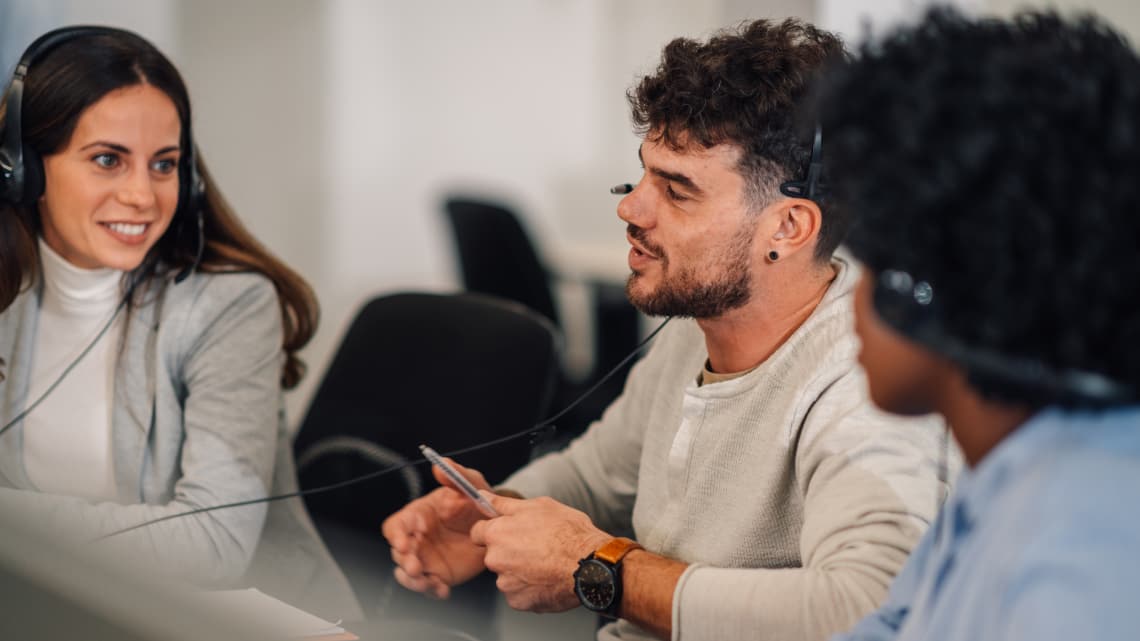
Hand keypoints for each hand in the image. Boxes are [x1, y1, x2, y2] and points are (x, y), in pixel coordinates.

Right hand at [382, 459, 492, 598]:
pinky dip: (433, 590)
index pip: (396, 526)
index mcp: (418, 516)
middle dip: (404, 561)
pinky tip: (443, 590)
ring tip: (427, 582)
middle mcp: (418, 538)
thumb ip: (455, 476)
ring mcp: (428, 558)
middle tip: (416, 567)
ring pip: (409, 573)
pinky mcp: (440, 574)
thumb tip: (440, 466)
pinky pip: (430, 586)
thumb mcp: (470, 484)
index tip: (403, 544)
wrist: (497, 524)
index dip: (396, 536)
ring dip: (413, 580)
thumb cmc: (477, 500)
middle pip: (399, 553)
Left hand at [469, 492, 610, 612]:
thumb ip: (504, 504)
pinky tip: (547, 578)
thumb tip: (483, 496)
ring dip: (520, 571)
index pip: (477, 532)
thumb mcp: (538, 506)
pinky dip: (530, 588)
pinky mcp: (518, 602)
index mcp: (497, 533)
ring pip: (507, 575)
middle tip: (535, 547)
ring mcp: (506, 583)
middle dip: (509, 551)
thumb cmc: (568, 533)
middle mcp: (495, 560)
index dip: (493, 530)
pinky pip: (519, 593)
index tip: (506, 532)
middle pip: (494, 555)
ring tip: (545, 564)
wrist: (590, 565)